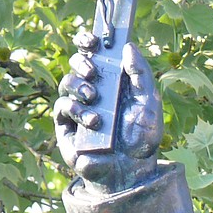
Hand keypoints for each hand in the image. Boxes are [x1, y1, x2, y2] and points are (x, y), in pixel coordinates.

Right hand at [54, 34, 162, 195]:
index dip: (89, 42)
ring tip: (94, 99)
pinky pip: (63, 108)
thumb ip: (141, 75)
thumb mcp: (149, 105)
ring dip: (79, 87)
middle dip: (81, 63)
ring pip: (67, 84)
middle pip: (76, 64)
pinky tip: (93, 121)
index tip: (92, 40)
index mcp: (112, 82)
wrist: (132, 172)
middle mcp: (93, 91)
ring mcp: (78, 107)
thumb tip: (128, 47)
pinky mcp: (67, 126)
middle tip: (92, 71)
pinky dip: (76, 110)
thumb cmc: (142, 138)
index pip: (95, 54)